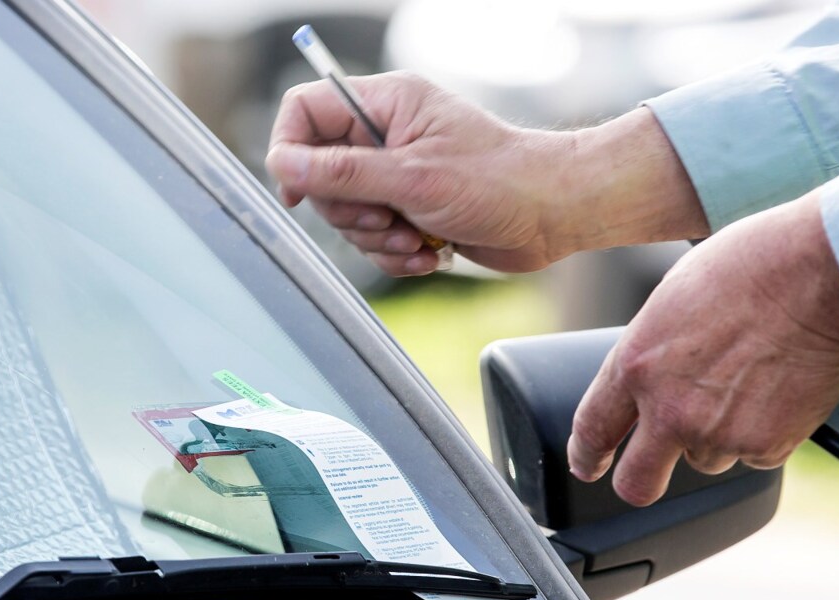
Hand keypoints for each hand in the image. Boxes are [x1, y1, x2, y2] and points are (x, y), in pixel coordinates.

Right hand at [267, 72, 706, 274]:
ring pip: (350, 215)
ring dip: (378, 239)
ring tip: (416, 239)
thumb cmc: (498, 181)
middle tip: (387, 219)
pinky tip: (430, 254)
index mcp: (387, 105)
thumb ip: (343, 172)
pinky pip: (377, 240)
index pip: (307, 111)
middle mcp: (389, 136)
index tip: (298, 192)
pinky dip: (398, 255)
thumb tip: (285, 164)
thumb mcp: (412, 178)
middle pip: (322, 174)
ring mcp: (400, 175)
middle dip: (350, 211)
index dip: (291, 149)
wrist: (553, 216)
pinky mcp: (413, 212)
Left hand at [567, 191, 838, 505]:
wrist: (817, 271)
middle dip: (639, 484)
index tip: (588, 465)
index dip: (586, 455)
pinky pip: (757, 455)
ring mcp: (719, 433)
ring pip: (707, 459)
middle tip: (648, 477)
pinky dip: (765, 433)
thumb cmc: (749, 267)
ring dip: (719, 437)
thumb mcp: (672, 301)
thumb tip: (653, 381)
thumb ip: (653, 354)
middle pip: (638, 482)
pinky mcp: (767, 446)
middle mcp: (670, 408)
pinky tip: (778, 389)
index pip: (593, 428)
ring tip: (747, 382)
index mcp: (637, 365)